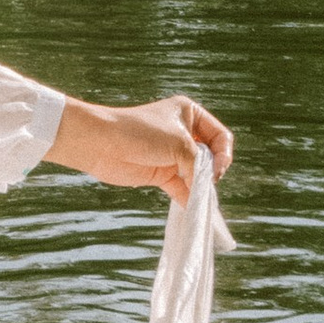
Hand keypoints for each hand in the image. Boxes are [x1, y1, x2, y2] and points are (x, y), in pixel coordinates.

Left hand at [51, 94, 233, 202]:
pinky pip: (181, 188)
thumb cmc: (140, 133)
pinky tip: (192, 208)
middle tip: (207, 183)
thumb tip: (205, 187)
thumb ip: (198, 164)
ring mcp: (172, 155)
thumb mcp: (179, 143)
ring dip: (200, 187)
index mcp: (190, 115)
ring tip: (201, 198)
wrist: (100, 143)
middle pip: (210, 157)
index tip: (216, 169)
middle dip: (211, 172)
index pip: (220, 136)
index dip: (223, 154)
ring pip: (196, 174)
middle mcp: (183, 134)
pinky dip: (187, 198)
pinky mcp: (160, 173)